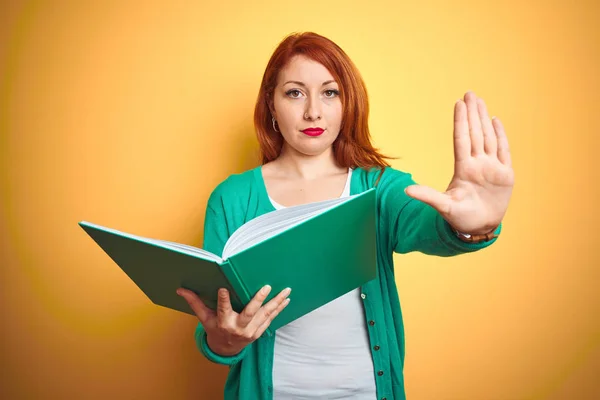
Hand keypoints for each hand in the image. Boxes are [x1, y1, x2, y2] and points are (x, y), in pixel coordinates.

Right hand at [177, 285, 290, 355]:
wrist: (225, 350)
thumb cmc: (214, 329)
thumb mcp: (204, 318)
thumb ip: (195, 303)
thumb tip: (180, 290)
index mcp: (223, 323)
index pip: (222, 309)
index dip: (223, 300)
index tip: (223, 289)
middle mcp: (238, 327)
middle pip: (249, 313)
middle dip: (258, 300)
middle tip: (266, 287)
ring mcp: (250, 331)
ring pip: (265, 315)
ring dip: (276, 302)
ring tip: (286, 290)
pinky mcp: (258, 332)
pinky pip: (270, 319)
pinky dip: (279, 309)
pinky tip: (286, 299)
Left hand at [405, 91, 514, 233]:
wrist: (478, 227)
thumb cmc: (459, 218)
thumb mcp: (443, 207)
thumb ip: (428, 196)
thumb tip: (406, 190)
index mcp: (463, 169)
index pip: (462, 139)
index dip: (461, 122)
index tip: (458, 104)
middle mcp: (477, 164)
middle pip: (475, 133)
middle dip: (472, 113)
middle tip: (469, 93)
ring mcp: (491, 168)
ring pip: (488, 137)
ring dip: (484, 119)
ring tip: (480, 101)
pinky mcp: (505, 174)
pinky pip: (504, 150)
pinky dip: (501, 136)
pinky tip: (495, 120)